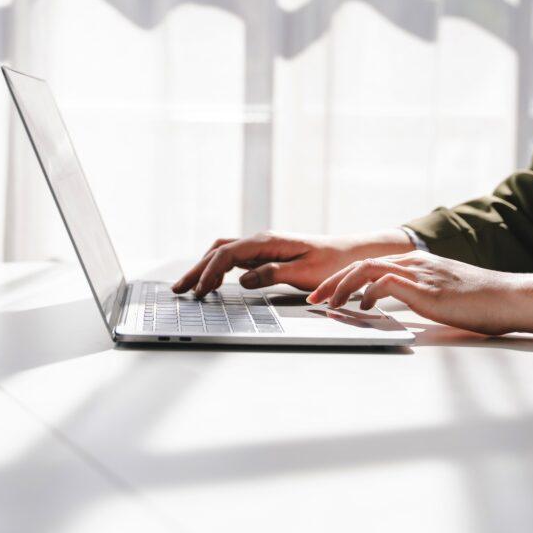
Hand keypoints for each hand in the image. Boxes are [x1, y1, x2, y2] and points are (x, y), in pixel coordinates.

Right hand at [172, 229, 414, 296]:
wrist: (352, 253)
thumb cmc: (334, 263)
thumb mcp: (305, 272)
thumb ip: (272, 274)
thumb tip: (242, 279)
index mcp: (267, 241)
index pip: (228, 254)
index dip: (210, 272)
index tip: (199, 291)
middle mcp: (261, 240)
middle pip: (218, 251)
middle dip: (197, 270)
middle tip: (179, 290)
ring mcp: (262, 247)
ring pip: (223, 253)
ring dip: (203, 268)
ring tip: (188, 287)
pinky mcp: (265, 255)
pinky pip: (234, 259)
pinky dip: (217, 268)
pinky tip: (211, 281)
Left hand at [307, 250, 513, 334]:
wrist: (510, 298)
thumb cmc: (481, 303)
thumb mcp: (441, 295)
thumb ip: (416, 295)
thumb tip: (391, 307)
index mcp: (416, 263)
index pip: (369, 264)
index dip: (343, 279)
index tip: (325, 294)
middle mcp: (414, 263)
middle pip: (360, 265)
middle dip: (332, 282)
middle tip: (313, 299)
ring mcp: (419, 273)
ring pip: (366, 270)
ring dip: (342, 287)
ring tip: (327, 305)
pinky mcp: (425, 288)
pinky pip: (384, 283)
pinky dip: (367, 294)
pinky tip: (361, 308)